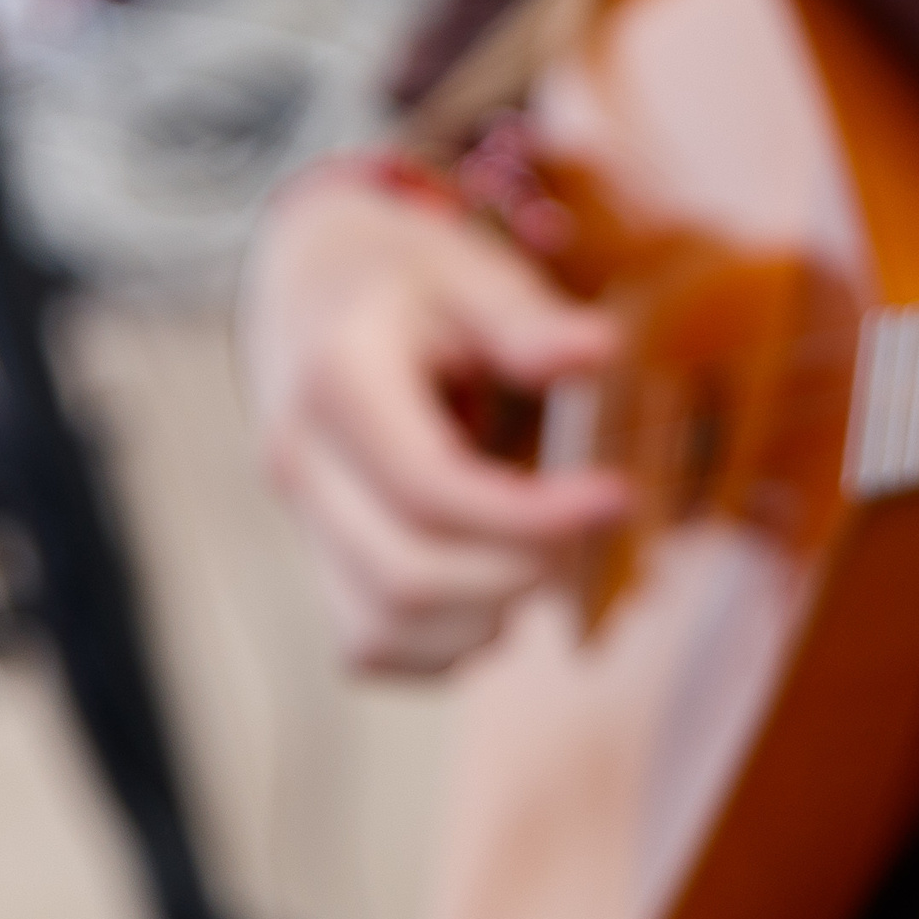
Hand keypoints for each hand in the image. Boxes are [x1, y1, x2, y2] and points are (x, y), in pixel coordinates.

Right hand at [240, 174, 626, 674]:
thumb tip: (599, 350)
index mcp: (339, 381)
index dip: (531, 514)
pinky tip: (505, 593)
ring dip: (486, 618)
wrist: (314, 286)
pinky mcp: (317, 557)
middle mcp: (302, 461)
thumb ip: (528, 322)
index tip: (617, 495)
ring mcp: (301, 519)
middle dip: (518, 573)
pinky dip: (447, 645)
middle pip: (407, 575)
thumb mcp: (473, 273)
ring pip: (383, 628)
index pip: (430, 488)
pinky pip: (371, 645)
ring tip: (552, 558)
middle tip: (594, 527)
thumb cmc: (412, 280)